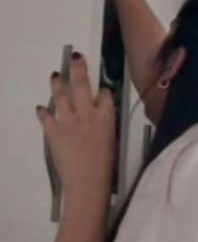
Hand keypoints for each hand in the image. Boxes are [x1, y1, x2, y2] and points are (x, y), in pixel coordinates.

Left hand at [37, 55, 115, 200]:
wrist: (88, 183)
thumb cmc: (105, 166)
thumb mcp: (112, 139)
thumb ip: (105, 123)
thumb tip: (100, 114)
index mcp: (106, 117)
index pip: (105, 94)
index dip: (102, 89)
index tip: (100, 88)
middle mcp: (87, 114)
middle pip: (82, 84)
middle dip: (78, 68)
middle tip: (75, 57)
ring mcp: (69, 122)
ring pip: (61, 96)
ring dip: (57, 84)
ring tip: (55, 75)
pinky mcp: (54, 133)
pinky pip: (46, 117)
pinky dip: (43, 111)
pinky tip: (41, 108)